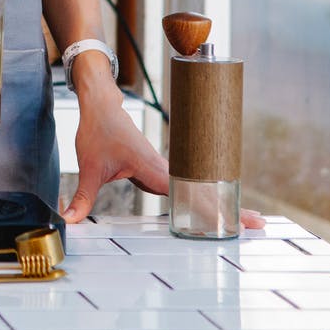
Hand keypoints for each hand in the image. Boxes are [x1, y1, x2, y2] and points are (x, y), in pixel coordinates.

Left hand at [61, 87, 264, 229]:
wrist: (101, 103)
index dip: (216, 210)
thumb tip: (69, 220)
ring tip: (248, 221)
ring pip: (199, 189)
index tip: (241, 220)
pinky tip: (212, 209)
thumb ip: (81, 196)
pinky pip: (186, 187)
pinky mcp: (159, 170)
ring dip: (221, 203)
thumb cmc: (97, 130)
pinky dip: (203, 198)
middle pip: (205, 193)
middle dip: (232, 209)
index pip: (192, 195)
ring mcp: (165, 169)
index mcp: (155, 169)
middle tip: (260, 226)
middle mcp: (166, 169)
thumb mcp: (87, 167)